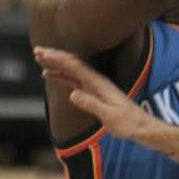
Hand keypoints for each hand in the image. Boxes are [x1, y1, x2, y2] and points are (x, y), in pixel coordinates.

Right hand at [35, 47, 161, 143]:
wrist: (141, 127)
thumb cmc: (127, 123)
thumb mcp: (109, 116)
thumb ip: (91, 104)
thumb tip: (73, 94)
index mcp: (98, 84)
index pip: (75, 67)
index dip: (58, 59)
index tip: (43, 54)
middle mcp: (96, 81)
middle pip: (72, 64)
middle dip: (54, 56)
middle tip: (36, 51)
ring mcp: (95, 86)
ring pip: (72, 70)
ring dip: (56, 64)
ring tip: (40, 59)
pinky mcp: (94, 92)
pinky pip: (74, 80)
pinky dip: (61, 75)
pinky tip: (51, 74)